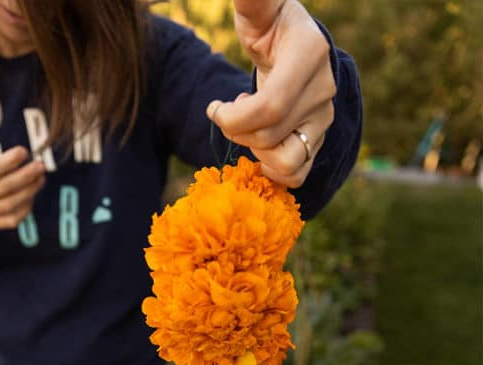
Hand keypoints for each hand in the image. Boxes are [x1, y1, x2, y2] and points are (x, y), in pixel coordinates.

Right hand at [0, 128, 45, 236]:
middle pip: (2, 189)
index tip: (23, 151)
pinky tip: (31, 195)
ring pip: (9, 206)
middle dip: (26, 176)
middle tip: (40, 165)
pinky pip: (9, 221)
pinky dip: (25, 209)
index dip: (9, 161)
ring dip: (30, 192)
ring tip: (40, 178)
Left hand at [206, 0, 335, 187]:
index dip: (234, 117)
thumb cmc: (269, 24)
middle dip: (236, 131)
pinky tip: (260, 146)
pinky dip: (272, 169)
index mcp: (309, 53)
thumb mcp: (257, 9)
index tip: (214, 107)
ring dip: (256, 152)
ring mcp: (325, 117)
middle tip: (227, 113)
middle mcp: (324, 89)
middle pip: (270, 135)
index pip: (270, 107)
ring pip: (286, 160)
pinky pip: (298, 173)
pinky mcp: (319, 138)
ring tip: (248, 128)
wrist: (294, 44)